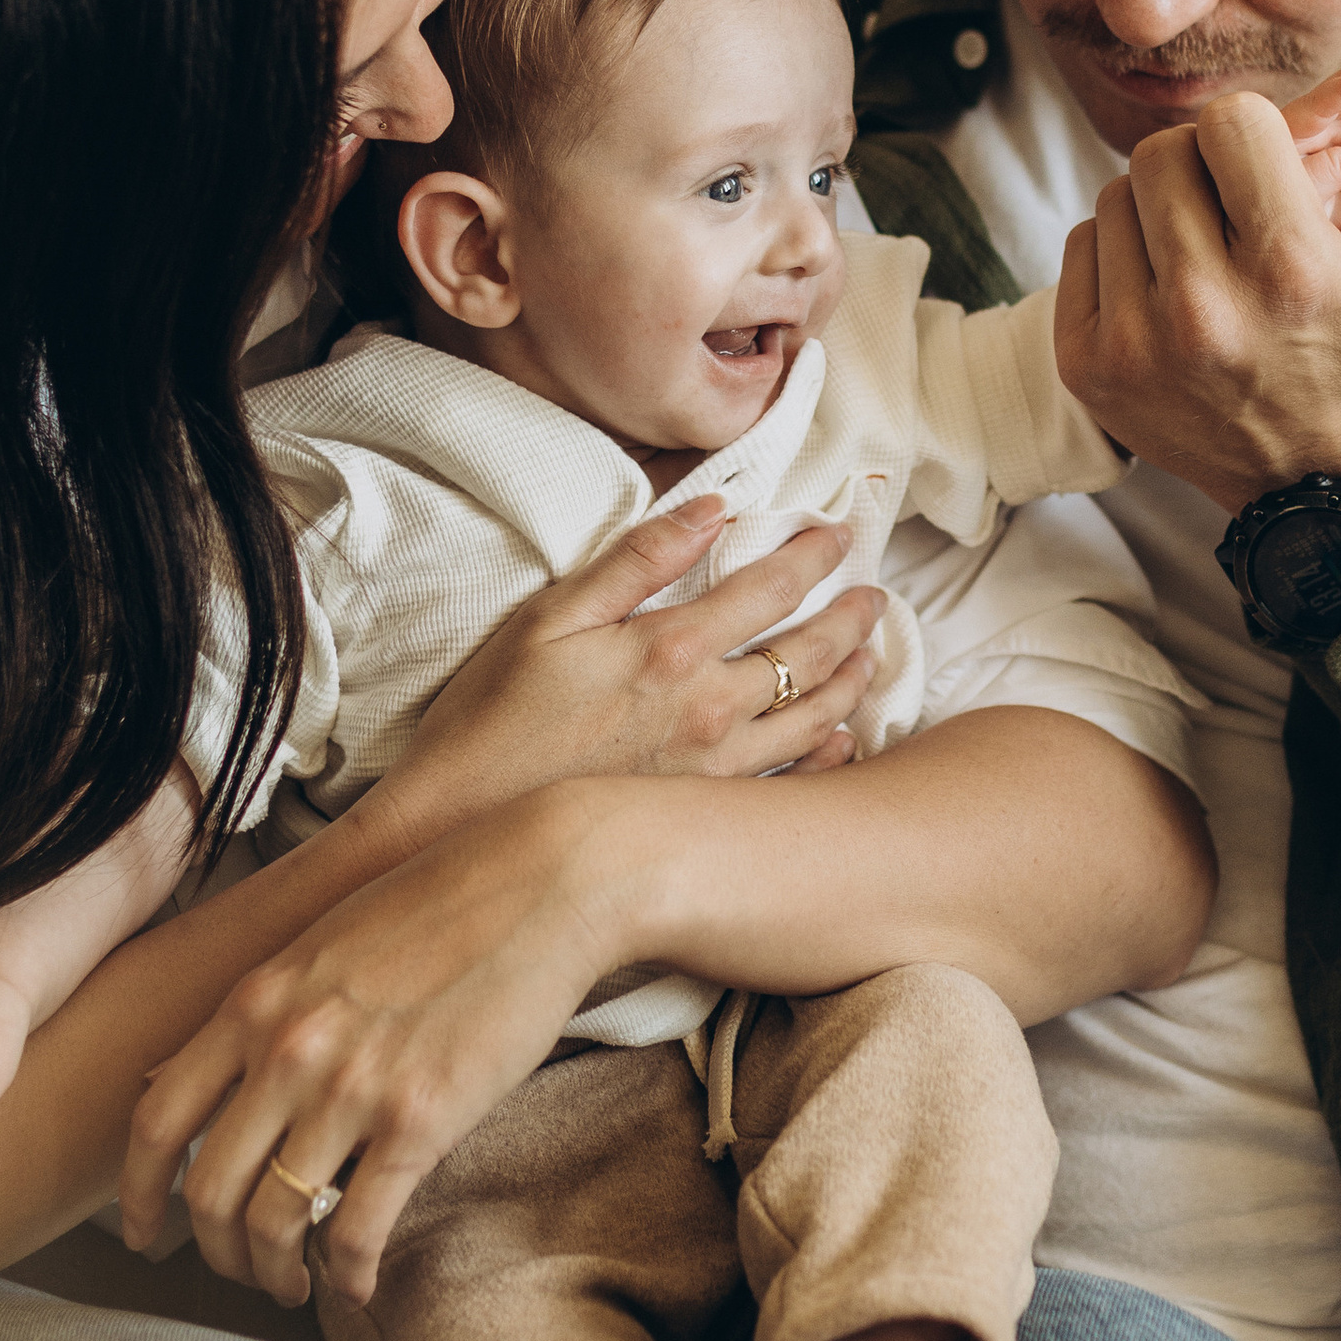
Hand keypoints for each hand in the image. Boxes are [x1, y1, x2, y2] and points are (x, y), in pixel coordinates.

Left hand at [119, 785, 627, 1306]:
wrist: (541, 880)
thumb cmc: (439, 902)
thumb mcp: (321, 942)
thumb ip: (261, 1010)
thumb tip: (194, 1070)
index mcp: (254, 1003)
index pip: (156, 1120)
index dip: (138, 1193)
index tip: (145, 1232)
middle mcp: (288, 1050)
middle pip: (208, 1191)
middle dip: (215, 1251)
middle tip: (239, 1270)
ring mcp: (351, 1089)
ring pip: (275, 1222)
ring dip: (277, 1272)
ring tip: (296, 1284)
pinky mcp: (421, 1120)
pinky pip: (360, 1228)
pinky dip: (351, 1273)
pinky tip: (358, 1281)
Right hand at [376, 495, 882, 850]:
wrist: (465, 831)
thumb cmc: (495, 720)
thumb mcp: (551, 618)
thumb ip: (636, 561)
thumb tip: (709, 509)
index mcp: (673, 647)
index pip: (770, 586)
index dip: (813, 554)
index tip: (838, 534)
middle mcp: (711, 708)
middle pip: (809, 653)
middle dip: (851, 617)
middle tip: (875, 596)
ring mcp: (717, 769)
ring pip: (814, 717)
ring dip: (851, 679)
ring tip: (869, 655)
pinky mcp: (708, 814)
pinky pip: (791, 781)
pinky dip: (828, 756)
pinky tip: (841, 741)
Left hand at [1055, 47, 1340, 503]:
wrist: (1316, 476)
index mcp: (1292, 271)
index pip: (1232, 123)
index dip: (1257, 131)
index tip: (1273, 165)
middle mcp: (1206, 310)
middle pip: (1165, 152)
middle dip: (1205, 160)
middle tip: (1238, 194)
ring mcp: (1137, 344)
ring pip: (1117, 195)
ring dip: (1161, 203)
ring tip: (1210, 239)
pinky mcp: (1089, 367)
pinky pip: (1084, 248)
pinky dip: (1121, 251)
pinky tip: (1170, 282)